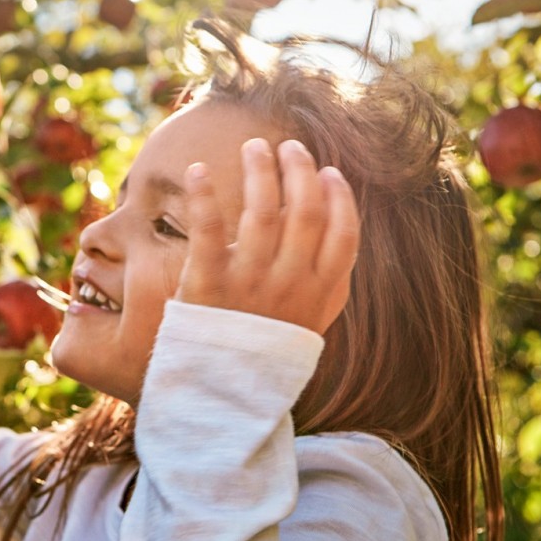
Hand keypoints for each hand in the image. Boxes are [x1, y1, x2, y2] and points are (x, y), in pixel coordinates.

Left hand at [177, 138, 357, 335]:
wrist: (220, 395)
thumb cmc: (266, 352)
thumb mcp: (310, 322)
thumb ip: (329, 280)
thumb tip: (341, 223)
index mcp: (319, 293)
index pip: (344, 233)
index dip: (339, 197)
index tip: (327, 172)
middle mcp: (289, 285)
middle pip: (304, 211)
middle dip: (300, 170)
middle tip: (289, 147)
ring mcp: (249, 283)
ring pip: (262, 210)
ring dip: (260, 169)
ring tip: (255, 146)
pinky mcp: (207, 284)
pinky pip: (208, 229)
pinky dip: (203, 194)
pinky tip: (197, 169)